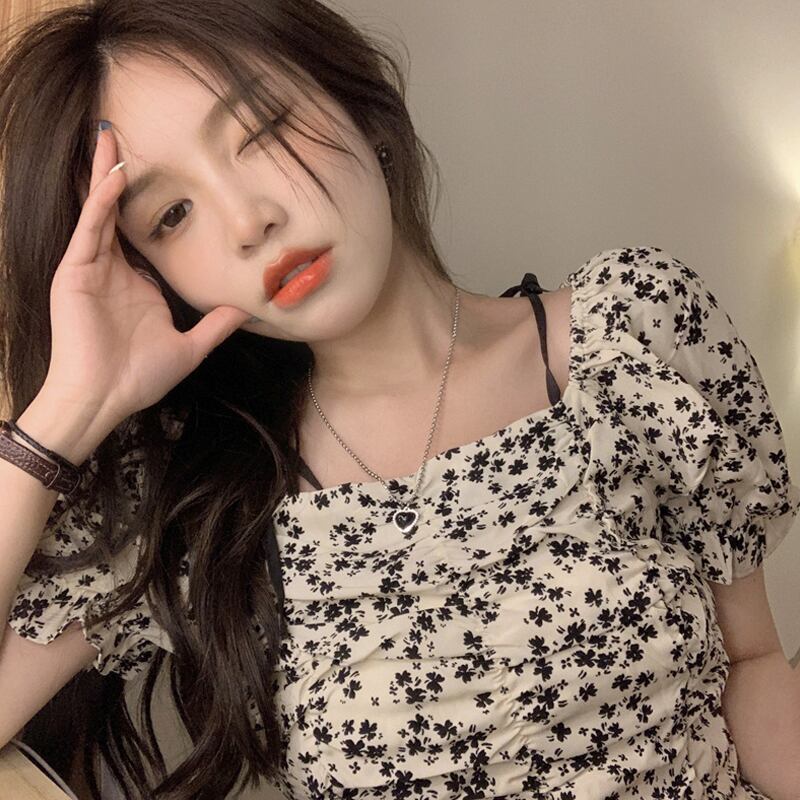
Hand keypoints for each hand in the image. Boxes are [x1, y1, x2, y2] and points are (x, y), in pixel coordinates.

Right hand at [42, 123, 251, 424]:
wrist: (106, 398)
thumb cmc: (140, 377)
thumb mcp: (190, 347)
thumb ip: (216, 325)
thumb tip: (248, 309)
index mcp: (136, 283)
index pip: (143, 233)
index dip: (150, 203)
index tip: (167, 173)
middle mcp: (112, 269)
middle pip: (116, 211)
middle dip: (118, 173)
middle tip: (123, 133)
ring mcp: (90, 269)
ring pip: (98, 211)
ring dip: (104, 174)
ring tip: (109, 136)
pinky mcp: (74, 273)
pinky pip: (89, 231)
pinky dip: (100, 204)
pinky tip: (112, 178)